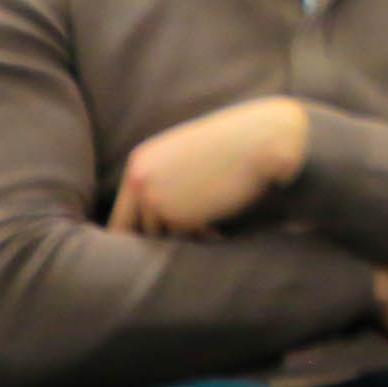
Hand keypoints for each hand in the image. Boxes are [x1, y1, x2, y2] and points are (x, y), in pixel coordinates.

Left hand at [107, 96, 309, 236]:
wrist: (264, 138)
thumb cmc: (236, 145)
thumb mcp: (189, 156)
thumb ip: (166, 183)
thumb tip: (155, 224)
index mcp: (140, 163)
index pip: (123, 215)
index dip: (138, 234)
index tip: (153, 248)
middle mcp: (140, 181)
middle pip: (140, 232)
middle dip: (164, 239)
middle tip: (195, 235)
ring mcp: (156, 198)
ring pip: (163, 239)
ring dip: (187, 238)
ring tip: (213, 225)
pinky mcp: (179, 215)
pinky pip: (187, 240)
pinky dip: (205, 237)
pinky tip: (221, 226)